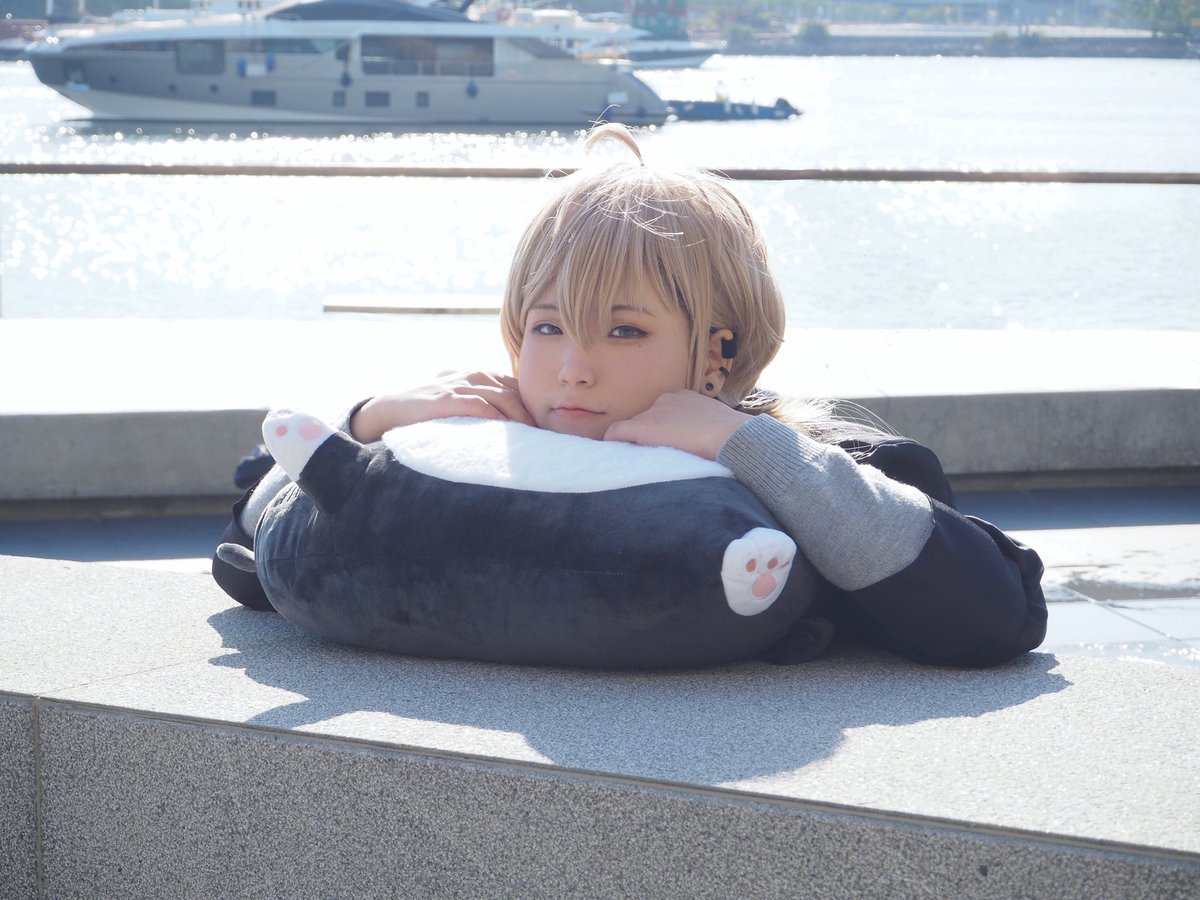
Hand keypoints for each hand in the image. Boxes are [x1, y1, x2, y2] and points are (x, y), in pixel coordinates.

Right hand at [350, 371, 533, 441]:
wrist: (392, 409)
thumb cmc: (431, 410)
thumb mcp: (462, 402)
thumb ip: (485, 406)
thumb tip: (514, 429)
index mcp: (481, 376)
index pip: (517, 388)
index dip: (534, 407)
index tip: (548, 429)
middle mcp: (474, 375)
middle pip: (516, 392)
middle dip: (534, 414)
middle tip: (549, 436)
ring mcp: (460, 385)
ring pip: (503, 397)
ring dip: (522, 418)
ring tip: (536, 437)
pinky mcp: (447, 399)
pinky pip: (480, 405)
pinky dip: (497, 418)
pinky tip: (508, 432)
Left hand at [603, 390, 751, 459]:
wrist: (732, 437)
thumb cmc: (733, 437)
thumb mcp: (716, 426)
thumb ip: (702, 429)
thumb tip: (703, 443)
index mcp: (684, 398)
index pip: (662, 413)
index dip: (660, 430)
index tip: (664, 444)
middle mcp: (666, 400)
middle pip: (646, 420)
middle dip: (646, 436)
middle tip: (649, 456)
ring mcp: (654, 412)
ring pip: (633, 427)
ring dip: (635, 442)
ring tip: (637, 459)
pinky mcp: (644, 427)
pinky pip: (617, 432)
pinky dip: (612, 441)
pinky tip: (611, 453)